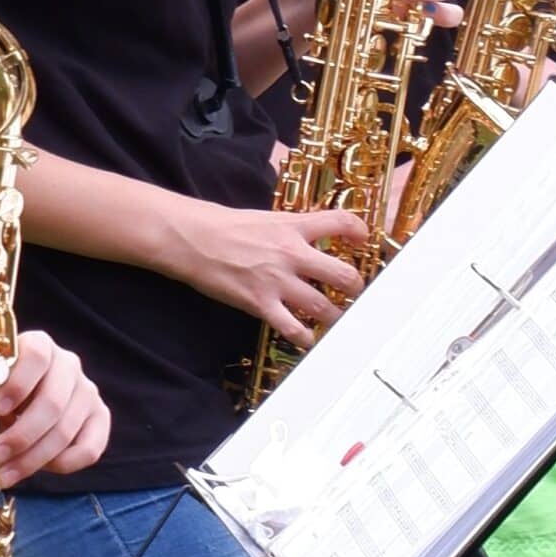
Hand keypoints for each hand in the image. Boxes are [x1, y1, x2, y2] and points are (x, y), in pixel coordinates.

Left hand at [0, 330, 109, 487]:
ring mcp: (87, 391)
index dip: (16, 384)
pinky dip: (62, 464)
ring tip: (6, 474)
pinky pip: (89, 449)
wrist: (27, 395)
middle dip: (20, 436)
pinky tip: (39, 469)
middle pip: (52, 403)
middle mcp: (68, 364)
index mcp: (39, 345)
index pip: (36, 356)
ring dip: (33, 459)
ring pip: (65, 431)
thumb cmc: (1, 391)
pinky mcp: (100, 417)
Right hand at [177, 201, 366, 346]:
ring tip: (337, 320)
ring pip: (323, 306)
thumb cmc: (222, 225)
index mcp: (294, 227)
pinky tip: (308, 338)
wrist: (192, 238)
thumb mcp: (264, 218)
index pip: (340, 222)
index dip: (359, 231)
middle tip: (356, 292)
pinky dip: (305, 337)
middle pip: (342, 274)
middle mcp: (292, 253)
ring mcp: (278, 281)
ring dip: (335, 316)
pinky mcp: (260, 303)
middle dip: (355, 287)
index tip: (363, 240)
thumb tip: (305, 235)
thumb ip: (289, 228)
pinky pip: (292, 327)